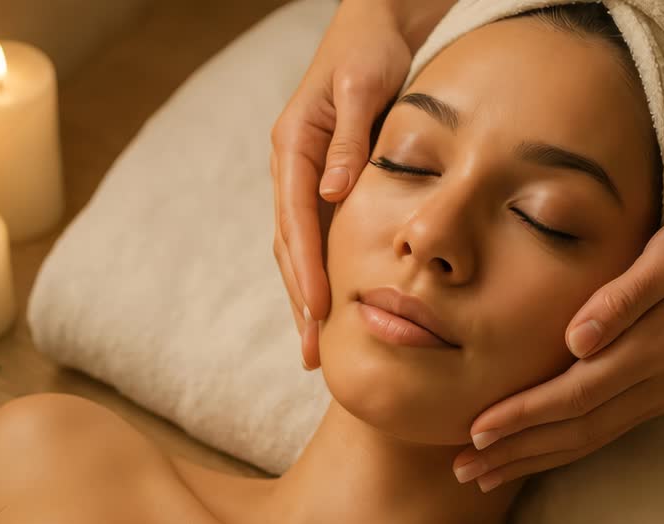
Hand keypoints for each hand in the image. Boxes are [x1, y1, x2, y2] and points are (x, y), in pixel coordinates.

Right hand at [270, 1, 413, 369]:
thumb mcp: (361, 88)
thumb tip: (334, 193)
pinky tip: (329, 308)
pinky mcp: (320, 183)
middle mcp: (290, 167)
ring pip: (297, 248)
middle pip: (289, 245)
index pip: (296, 219)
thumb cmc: (370, 54)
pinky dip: (318, 274)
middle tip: (312, 351)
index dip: (307, 268)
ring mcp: (302, 177)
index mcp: (293, 146)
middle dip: (299, 299)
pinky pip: (314, 237)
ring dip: (304, 296)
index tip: (318, 310)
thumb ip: (347, 140)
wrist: (374, 30)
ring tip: (314, 345)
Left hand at [453, 200, 663, 491]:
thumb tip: (577, 339)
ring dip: (536, 459)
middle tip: (464, 471)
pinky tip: (537, 453)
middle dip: (517, 452)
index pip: (575, 394)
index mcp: (656, 348)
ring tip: (487, 476)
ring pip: (590, 438)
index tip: (476, 431)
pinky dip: (565, 446)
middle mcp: (659, 382)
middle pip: (576, 430)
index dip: (524, 416)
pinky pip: (606, 429)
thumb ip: (626, 295)